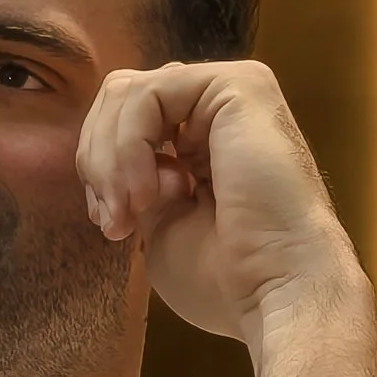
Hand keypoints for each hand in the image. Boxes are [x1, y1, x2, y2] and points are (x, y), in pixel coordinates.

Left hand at [76, 59, 364, 351]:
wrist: (278, 291)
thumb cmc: (226, 278)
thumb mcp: (159, 223)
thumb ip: (135, 180)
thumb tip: (108, 155)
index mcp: (202, 141)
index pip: (123, 124)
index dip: (100, 172)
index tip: (112, 226)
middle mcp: (217, 110)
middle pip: (120, 100)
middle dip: (97, 162)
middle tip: (115, 222)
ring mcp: (230, 92)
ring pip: (126, 94)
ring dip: (109, 161)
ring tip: (131, 213)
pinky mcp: (237, 85)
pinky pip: (147, 95)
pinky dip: (128, 147)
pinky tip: (149, 194)